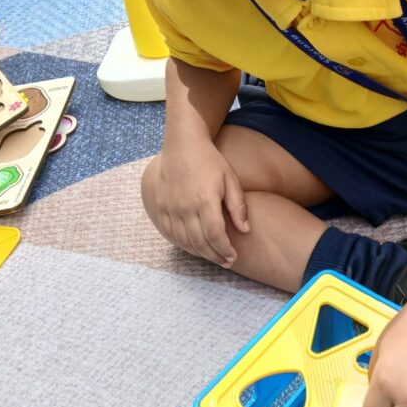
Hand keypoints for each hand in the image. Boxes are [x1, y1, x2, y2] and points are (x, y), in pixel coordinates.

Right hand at [149, 140, 248, 266]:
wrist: (182, 145)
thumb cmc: (210, 161)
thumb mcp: (230, 179)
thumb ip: (238, 206)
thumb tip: (245, 230)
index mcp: (204, 199)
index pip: (215, 234)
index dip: (224, 249)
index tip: (233, 257)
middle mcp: (185, 206)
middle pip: (199, 242)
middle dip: (214, 255)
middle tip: (226, 262)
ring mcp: (170, 207)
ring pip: (184, 241)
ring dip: (200, 253)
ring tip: (213, 256)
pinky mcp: (160, 207)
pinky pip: (170, 233)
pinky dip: (183, 245)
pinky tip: (195, 248)